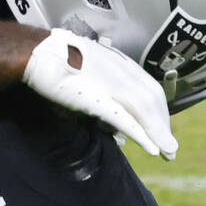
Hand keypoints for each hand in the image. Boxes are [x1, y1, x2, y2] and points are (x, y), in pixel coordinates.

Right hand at [22, 29, 177, 158]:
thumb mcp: (85, 73)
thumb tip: (108, 111)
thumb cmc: (54, 61)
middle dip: (162, 125)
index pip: (148, 88)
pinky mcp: (97, 97)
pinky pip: (125, 118)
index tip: (161, 128)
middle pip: (152, 100)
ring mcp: (109, 83)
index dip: (158, 110)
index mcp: (118, 63)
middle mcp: (120, 70)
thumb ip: (101, 89)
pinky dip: (141, 134)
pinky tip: (152, 148)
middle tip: (169, 147)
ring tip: (167, 152)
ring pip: (143, 110)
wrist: (36, 52)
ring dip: (158, 134)